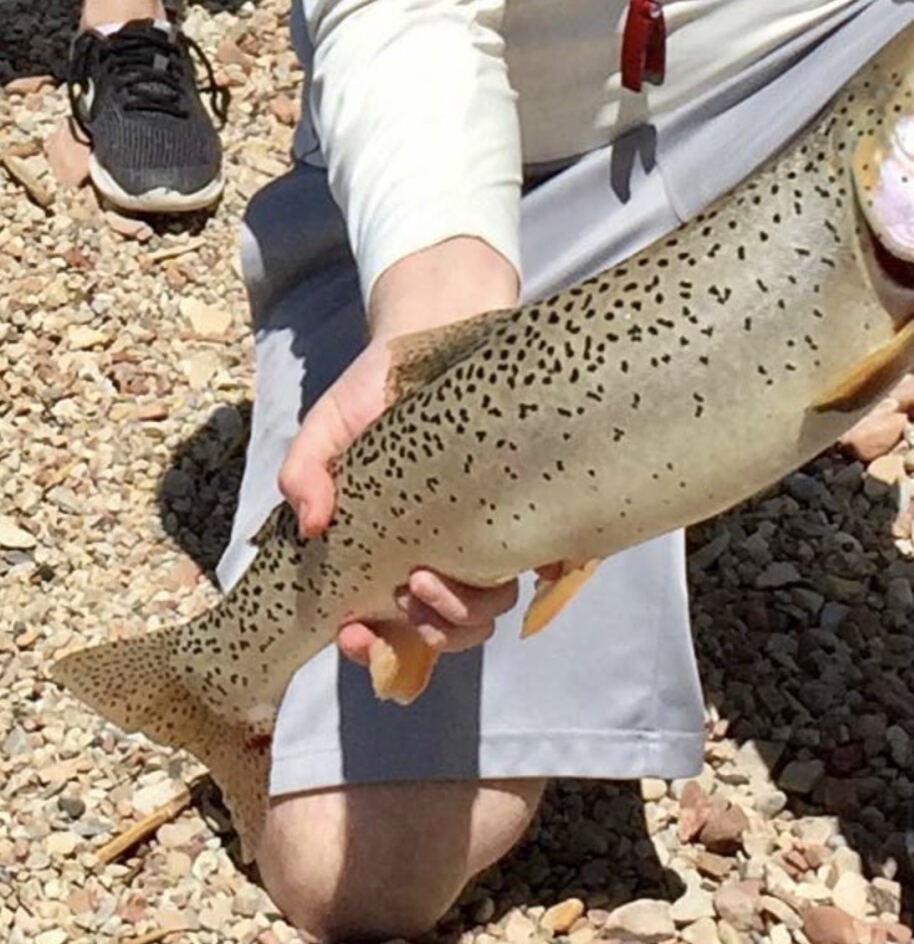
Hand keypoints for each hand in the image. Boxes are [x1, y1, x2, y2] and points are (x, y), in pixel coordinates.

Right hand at [277, 237, 520, 665]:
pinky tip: (508, 561)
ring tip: (435, 575)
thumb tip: (312, 524)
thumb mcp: (329, 426)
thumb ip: (307, 469)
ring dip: (462, 613)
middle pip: (442, 632)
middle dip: (428, 629)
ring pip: (486, 613)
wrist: (440, 333)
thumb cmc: (376, 391)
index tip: (356, 633)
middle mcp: (438, 556)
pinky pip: (538, 567)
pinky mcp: (526, 513)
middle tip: (412, 585)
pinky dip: (525, 577)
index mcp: (388, 552)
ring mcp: (484, 539)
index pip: (381, 628)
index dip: (370, 648)